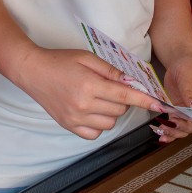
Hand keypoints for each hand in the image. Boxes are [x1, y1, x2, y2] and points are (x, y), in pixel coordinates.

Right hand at [14, 48, 164, 139]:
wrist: (33, 72)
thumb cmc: (60, 61)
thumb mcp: (87, 58)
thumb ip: (111, 71)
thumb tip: (132, 81)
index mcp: (90, 86)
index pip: (125, 95)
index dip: (144, 100)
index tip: (158, 104)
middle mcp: (84, 105)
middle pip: (120, 109)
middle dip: (122, 99)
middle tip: (110, 87)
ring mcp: (76, 119)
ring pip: (110, 123)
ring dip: (112, 112)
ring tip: (99, 98)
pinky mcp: (69, 126)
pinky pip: (95, 134)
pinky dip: (99, 124)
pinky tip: (93, 111)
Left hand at [154, 55, 191, 143]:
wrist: (179, 62)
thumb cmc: (188, 65)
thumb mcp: (188, 75)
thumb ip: (188, 91)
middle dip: (185, 127)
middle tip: (173, 122)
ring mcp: (187, 110)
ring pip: (184, 128)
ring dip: (175, 133)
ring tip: (163, 132)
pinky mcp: (176, 110)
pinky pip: (174, 124)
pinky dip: (168, 131)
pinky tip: (161, 135)